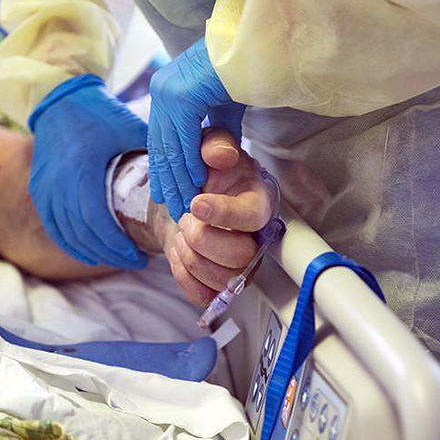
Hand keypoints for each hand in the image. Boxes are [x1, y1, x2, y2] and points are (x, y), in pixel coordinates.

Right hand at [29, 75, 147, 268]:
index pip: (98, 222)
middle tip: (136, 261)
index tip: (141, 257)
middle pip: (84, 234)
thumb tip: (185, 176)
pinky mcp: (38, 190)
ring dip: (94, 252)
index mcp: (82, 171)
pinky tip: (91, 254)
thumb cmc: (99, 112)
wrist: (58, 99)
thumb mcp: (129, 128)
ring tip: (119, 258)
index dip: (118, 246)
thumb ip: (154, 153)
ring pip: (68, 235)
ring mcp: (44, 189)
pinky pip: (54, 228)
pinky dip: (72, 245)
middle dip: (111, 254)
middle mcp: (58, 184)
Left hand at [148, 38, 245, 220]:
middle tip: (174, 208)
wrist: (257, 45)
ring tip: (185, 204)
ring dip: (179, 179)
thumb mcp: (224, 106)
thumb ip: (216, 130)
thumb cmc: (245, 70)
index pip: (161, 138)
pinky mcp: (182, 96)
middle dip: (168, 180)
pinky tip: (197, 183)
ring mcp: (169, 91)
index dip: (164, 169)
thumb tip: (215, 155)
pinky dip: (190, 163)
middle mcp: (161, 89)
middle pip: (161, 145)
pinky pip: (184, 139)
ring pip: (171, 146)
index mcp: (166, 89)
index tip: (167, 194)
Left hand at [164, 128, 273, 305]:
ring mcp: (240, 266)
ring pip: (221, 279)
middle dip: (202, 238)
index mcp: (260, 203)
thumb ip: (216, 145)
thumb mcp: (210, 148)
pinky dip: (182, 274)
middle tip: (186, 217)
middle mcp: (256, 239)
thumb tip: (219, 154)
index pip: (253, 217)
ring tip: (182, 233)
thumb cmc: (207, 173)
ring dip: (190, 256)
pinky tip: (180, 251)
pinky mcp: (220, 284)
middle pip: (240, 257)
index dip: (224, 214)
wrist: (187, 196)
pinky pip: (204, 294)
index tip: (196, 203)